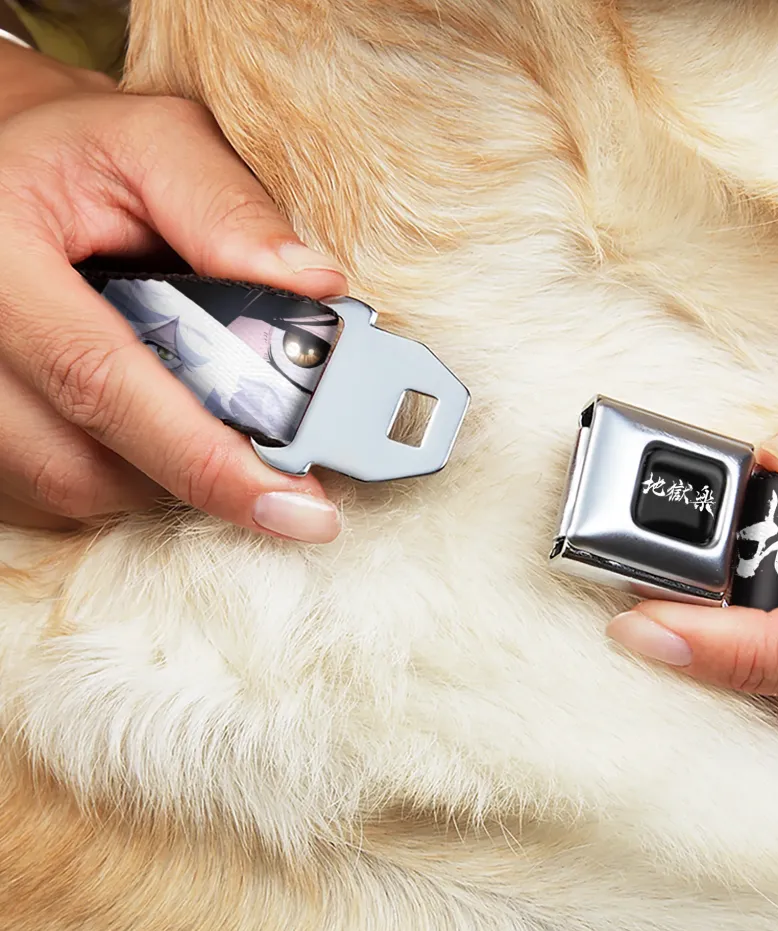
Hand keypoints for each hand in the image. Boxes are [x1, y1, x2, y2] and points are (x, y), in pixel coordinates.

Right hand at [0, 42, 346, 540]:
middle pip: (86, 464)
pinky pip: (56, 489)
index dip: (206, 458)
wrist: (6, 175)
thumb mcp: (152, 146)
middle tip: (284, 477)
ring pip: (75, 487)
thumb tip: (316, 288)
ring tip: (213, 423)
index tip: (297, 506)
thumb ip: (229, 211)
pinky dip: (127, 471)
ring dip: (165, 474)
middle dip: (201, 475)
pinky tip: (159, 426)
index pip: (102, 382)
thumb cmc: (77, 156)